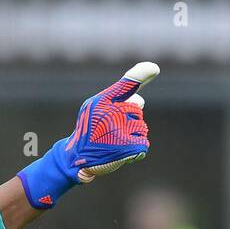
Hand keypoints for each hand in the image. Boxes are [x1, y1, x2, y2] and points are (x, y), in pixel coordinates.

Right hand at [16, 61, 159, 208]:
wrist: (75, 159)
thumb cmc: (89, 130)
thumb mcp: (95, 109)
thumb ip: (117, 99)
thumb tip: (142, 97)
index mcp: (100, 102)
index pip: (126, 85)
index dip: (142, 74)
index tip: (154, 68)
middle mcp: (110, 114)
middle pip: (136, 109)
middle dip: (129, 119)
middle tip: (108, 132)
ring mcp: (118, 131)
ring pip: (141, 127)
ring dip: (132, 136)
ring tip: (112, 143)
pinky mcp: (126, 148)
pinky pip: (143, 143)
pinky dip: (136, 150)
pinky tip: (121, 154)